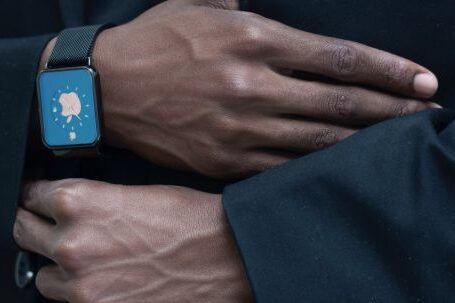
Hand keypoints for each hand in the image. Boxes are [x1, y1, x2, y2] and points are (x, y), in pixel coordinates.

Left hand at [14, 179, 251, 302]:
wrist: (226, 255)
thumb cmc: (190, 220)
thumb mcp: (137, 193)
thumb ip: (94, 201)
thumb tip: (69, 207)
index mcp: (80, 201)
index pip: (33, 196)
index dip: (38, 198)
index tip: (40, 202)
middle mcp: (72, 243)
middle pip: (25, 233)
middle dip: (39, 228)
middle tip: (57, 230)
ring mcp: (81, 284)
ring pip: (44, 277)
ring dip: (60, 268)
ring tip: (91, 262)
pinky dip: (82, 292)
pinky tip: (107, 281)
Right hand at [44, 0, 439, 177]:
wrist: (105, 89)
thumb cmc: (154, 41)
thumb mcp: (199, 7)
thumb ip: (239, 3)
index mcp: (251, 40)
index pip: (338, 58)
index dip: (388, 70)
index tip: (422, 81)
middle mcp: (252, 85)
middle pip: (338, 104)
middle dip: (390, 111)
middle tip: (425, 116)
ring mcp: (239, 128)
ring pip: (317, 141)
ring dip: (362, 143)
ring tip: (394, 145)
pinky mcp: (224, 160)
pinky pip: (283, 167)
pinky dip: (317, 166)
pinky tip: (340, 165)